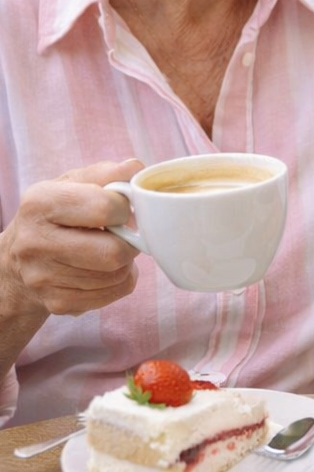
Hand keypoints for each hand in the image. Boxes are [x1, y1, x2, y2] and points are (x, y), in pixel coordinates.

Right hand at [0, 159, 143, 317]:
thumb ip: (107, 173)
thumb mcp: (74, 183)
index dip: (125, 208)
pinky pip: (116, 293)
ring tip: (110, 248)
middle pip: (113, 252)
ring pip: (118, 274)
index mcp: (40, 203)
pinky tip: (104, 268)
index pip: (105, 207)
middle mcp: (35, 242)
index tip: (121, 208)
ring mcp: (43, 278)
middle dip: (130, 241)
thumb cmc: (57, 214)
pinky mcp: (57, 303)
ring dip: (126, 261)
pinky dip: (121, 280)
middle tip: (123, 233)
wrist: (19, 258)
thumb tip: (135, 168)